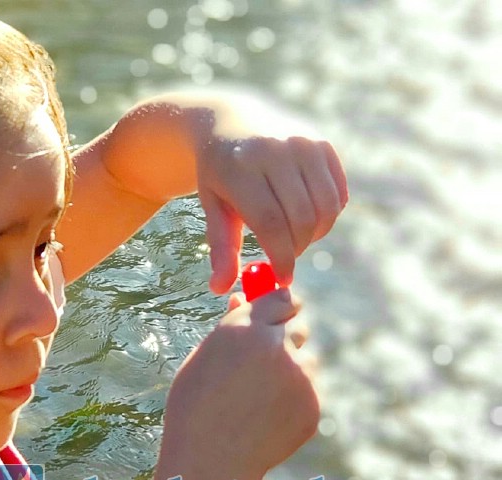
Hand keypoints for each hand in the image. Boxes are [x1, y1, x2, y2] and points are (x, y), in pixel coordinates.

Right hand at [159, 288, 318, 479]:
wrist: (210, 460)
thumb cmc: (195, 408)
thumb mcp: (202, 360)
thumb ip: (229, 327)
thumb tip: (244, 299)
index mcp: (243, 328)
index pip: (282, 298)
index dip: (279, 307)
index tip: (275, 316)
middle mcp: (275, 345)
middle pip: (299, 325)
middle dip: (286, 336)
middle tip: (266, 359)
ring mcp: (299, 375)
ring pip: (307, 358)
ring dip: (292, 368)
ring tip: (259, 396)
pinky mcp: (312, 403)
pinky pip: (309, 389)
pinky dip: (295, 398)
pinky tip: (267, 416)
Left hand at [197, 127, 347, 291]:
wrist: (230, 120)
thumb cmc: (219, 173)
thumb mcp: (212, 207)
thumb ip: (221, 248)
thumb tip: (219, 289)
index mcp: (242, 168)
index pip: (271, 224)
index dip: (282, 257)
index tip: (282, 278)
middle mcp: (276, 150)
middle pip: (301, 218)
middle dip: (297, 248)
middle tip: (285, 256)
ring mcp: (304, 142)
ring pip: (326, 207)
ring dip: (315, 234)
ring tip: (295, 238)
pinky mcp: (323, 143)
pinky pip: (338, 193)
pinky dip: (328, 215)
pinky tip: (307, 218)